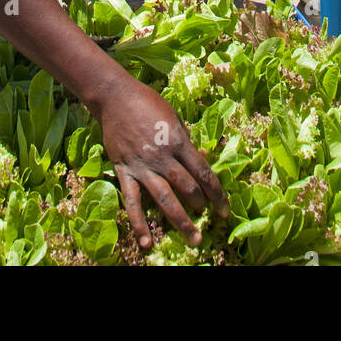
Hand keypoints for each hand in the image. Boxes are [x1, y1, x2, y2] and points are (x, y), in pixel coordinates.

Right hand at [96, 76, 228, 251]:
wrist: (115, 97)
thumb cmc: (148, 103)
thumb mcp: (174, 117)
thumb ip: (186, 140)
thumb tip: (201, 159)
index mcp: (178, 141)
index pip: (203, 173)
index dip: (217, 194)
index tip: (224, 210)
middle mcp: (162, 157)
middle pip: (187, 187)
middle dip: (201, 205)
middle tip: (207, 217)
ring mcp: (143, 166)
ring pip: (165, 199)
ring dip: (181, 221)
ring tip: (194, 239)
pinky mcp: (125, 171)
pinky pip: (133, 202)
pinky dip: (139, 224)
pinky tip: (147, 244)